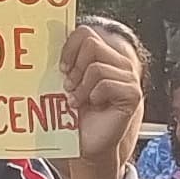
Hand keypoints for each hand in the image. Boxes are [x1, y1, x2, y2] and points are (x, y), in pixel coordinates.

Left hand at [59, 18, 141, 169]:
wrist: (87, 145)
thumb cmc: (76, 116)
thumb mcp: (67, 84)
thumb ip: (66, 63)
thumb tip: (47, 39)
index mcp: (104, 57)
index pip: (86, 33)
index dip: (69, 48)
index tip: (62, 68)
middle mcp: (119, 64)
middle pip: (92, 44)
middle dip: (75, 68)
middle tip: (70, 87)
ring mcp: (128, 78)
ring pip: (97, 66)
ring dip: (81, 87)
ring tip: (78, 101)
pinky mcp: (132, 94)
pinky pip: (106, 83)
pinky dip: (93, 96)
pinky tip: (93, 105)